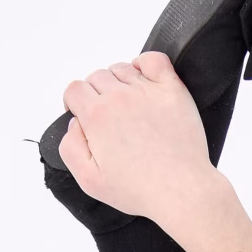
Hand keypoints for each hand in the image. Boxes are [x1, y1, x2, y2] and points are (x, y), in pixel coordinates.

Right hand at [56, 51, 216, 228]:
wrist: (180, 191)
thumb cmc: (139, 190)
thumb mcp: (89, 181)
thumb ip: (70, 148)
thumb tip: (75, 124)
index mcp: (97, 116)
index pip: (74, 89)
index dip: (75, 103)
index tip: (85, 116)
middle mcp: (120, 97)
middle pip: (97, 77)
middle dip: (96, 94)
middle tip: (109, 119)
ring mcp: (147, 90)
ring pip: (122, 69)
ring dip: (119, 82)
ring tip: (128, 108)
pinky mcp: (172, 90)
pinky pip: (154, 60)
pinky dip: (145, 64)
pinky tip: (145, 82)